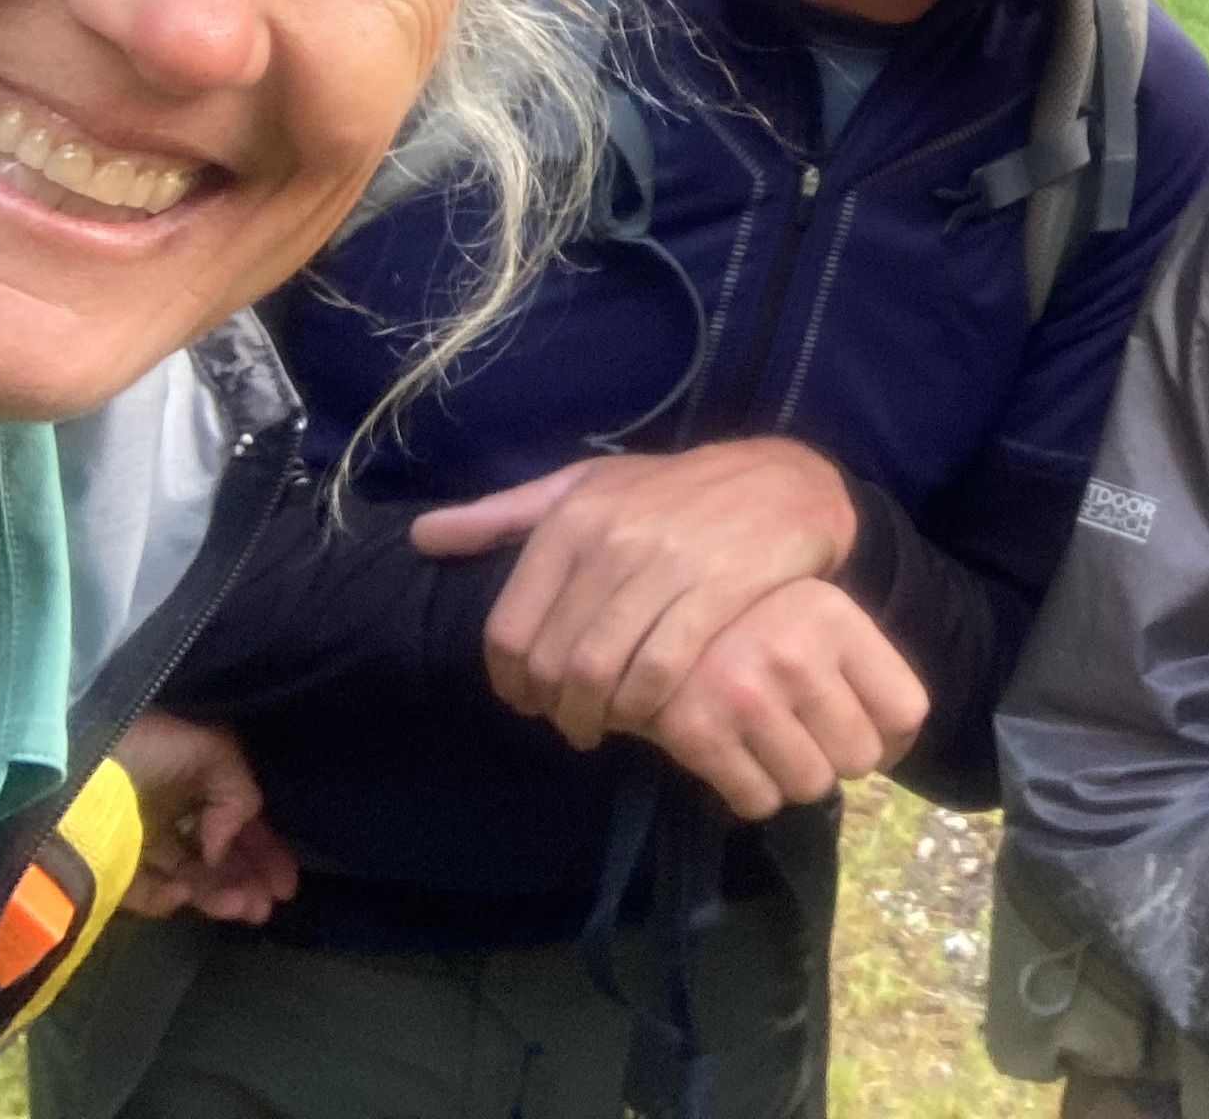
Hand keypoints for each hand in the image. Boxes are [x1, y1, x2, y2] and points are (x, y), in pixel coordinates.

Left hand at [112, 712, 299, 924]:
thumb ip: (237, 794)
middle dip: (244, 881)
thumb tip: (225, 846)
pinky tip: (182, 895)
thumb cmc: (144, 749)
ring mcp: (137, 841)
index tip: (286, 885)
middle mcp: (169, 809)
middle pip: (214, 855)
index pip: (238, 820)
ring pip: (184, 877)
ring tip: (241, 909)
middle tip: (264, 908)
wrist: (71, 770)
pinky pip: (142, 891)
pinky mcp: (106, 868)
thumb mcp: (209, 750)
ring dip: (216, 894)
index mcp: (194, 777)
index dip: (264, 851)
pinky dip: (165, 898)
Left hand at [412, 439, 858, 749]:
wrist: (786, 481)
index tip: (526, 700)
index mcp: (572, 517)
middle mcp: (613, 539)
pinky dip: (644, 705)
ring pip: (602, 670)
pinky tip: (646, 714)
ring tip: (603, 726)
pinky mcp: (719, 592)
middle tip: (568, 723)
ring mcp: (668, 565)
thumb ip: (504, 514)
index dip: (509, 681)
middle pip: (554, 658)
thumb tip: (422, 537)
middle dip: (553, 706)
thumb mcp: (588, 486)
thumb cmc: (676, 491)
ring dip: (595, 716)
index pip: (510, 627)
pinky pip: (662, 670)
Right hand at [632, 578, 927, 820]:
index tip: (868, 735)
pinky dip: (751, 792)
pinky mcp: (697, 733)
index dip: (894, 737)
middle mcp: (796, 654)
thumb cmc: (741, 618)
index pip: (907, 709)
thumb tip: (898, 740)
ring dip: (794, 778)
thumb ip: (855, 662)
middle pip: (861, 758)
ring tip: (769, 744)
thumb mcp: (808, 611)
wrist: (635, 617)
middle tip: (806, 736)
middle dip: (837, 756)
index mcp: (834, 616)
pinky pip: (758, 802)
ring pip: (812, 786)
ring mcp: (745, 695)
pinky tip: (735, 757)